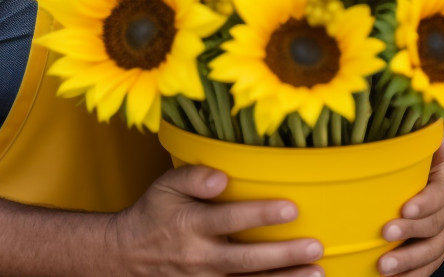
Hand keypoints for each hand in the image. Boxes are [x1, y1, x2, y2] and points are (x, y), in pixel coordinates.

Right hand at [108, 164, 324, 275]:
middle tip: (314, 246)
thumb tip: (221, 177)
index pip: (230, 219)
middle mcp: (200, 258)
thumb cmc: (154, 214)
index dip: (261, 215)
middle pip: (246, 260)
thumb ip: (193, 177)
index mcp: (191, 226)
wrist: (126, 256)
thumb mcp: (165, 187)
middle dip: (283, 255)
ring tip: (316, 273)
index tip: (292, 208)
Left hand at [376, 139, 443, 275]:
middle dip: (410, 232)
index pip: (438, 198)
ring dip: (408, 262)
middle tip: (385, 234)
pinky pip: (427, 270)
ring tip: (383, 267)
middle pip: (433, 228)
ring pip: (431, 253)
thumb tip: (439, 137)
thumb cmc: (412, 177)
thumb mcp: (420, 161)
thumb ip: (427, 150)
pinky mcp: (435, 257)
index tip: (404, 208)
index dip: (423, 204)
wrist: (420, 201)